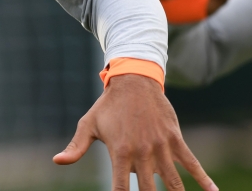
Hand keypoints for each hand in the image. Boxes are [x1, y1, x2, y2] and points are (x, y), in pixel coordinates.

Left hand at [53, 74, 215, 189]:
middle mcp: (141, 151)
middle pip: (148, 188)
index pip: (119, 186)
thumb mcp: (88, 125)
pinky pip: (191, 162)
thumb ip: (76, 147)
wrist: (133, 81)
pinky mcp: (175, 139)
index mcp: (119, 151)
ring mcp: (160, 146)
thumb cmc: (108, 107)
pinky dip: (203, 178)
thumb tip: (57, 161)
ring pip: (172, 180)